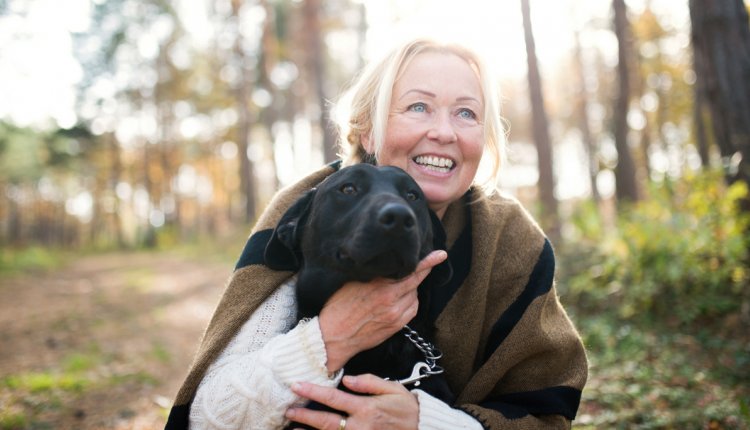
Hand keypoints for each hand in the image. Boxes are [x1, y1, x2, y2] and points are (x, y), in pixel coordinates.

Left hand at [286, 374, 418, 429]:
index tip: (297, 385)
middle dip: (304, 415)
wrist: (422, 429)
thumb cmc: (407, 409)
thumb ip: (369, 382)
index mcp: (366, 408)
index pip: (334, 398)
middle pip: (325, 422)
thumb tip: (347, 378)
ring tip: (293, 429)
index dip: (313, 391)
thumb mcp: (393, 389)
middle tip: (288, 410)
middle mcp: (360, 427)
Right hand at [318, 250, 446, 371]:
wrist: (333, 337)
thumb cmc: (338, 308)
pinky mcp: (396, 326)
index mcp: (379, 286)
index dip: (427, 262)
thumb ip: (373, 274)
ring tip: (396, 288)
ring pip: (414, 296)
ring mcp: (395, 314)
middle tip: (432, 261)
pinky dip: (410, 302)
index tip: (440, 254)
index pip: (409, 270)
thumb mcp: (352, 283)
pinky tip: (399, 301)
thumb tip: (386, 265)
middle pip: (415, 282)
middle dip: (423, 271)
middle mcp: (390, 299)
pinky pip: (412, 309)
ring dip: (410, 289)